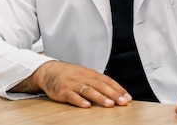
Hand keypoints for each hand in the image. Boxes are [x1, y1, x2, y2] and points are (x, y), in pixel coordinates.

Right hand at [11, 60, 131, 107]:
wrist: (49, 71)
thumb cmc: (69, 74)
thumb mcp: (84, 74)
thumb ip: (97, 82)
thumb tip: (115, 91)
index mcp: (90, 73)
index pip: (107, 80)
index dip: (118, 89)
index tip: (127, 97)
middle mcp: (83, 77)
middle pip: (100, 85)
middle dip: (113, 94)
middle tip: (123, 101)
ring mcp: (73, 84)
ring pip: (88, 90)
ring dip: (100, 97)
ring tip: (110, 104)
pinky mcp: (63, 91)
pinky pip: (72, 96)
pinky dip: (79, 101)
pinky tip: (86, 105)